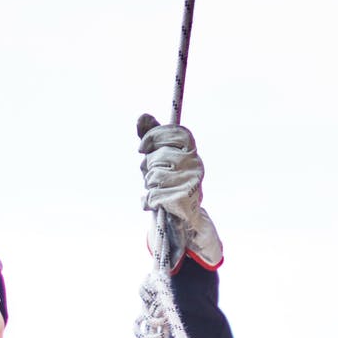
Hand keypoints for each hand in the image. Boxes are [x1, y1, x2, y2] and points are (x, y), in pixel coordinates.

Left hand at [138, 118, 223, 268]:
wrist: (183, 222)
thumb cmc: (169, 185)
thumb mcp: (159, 158)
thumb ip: (152, 137)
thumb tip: (142, 116)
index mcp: (191, 152)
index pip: (176, 133)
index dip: (155, 137)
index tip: (142, 148)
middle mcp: (196, 166)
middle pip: (160, 156)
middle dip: (149, 168)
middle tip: (153, 178)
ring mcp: (192, 184)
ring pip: (155, 177)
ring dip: (149, 187)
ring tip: (157, 192)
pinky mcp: (184, 202)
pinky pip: (155, 196)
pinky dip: (149, 202)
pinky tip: (155, 205)